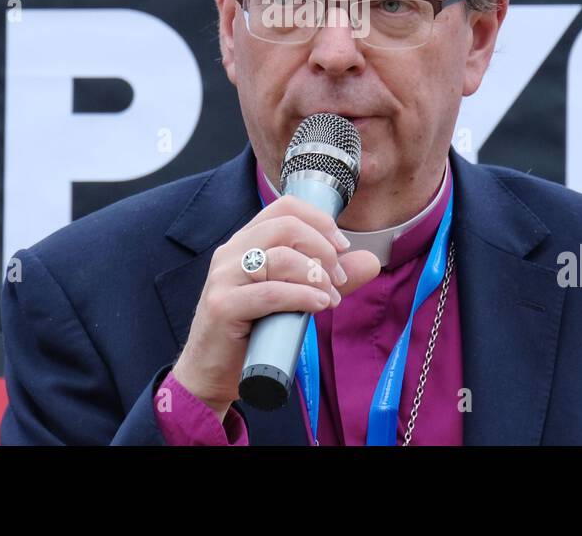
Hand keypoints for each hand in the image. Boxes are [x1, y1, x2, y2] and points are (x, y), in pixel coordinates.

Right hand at [171, 194, 381, 420]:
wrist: (211, 374)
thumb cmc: (252, 334)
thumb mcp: (294, 299)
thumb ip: (328, 278)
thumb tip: (370, 261)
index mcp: (245, 242)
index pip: (284, 208)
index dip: (319, 221)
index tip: (342, 247)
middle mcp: (231, 252)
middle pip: (285, 226)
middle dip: (322, 248)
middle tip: (339, 277)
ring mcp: (223, 278)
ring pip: (279, 257)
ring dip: (315, 275)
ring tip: (331, 297)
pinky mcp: (223, 306)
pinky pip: (270, 293)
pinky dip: (302, 296)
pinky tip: (319, 304)